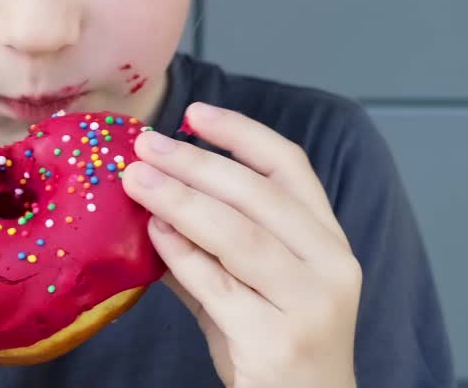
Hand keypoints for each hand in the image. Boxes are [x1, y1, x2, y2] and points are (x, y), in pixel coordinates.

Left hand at [121, 102, 360, 387]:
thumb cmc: (274, 353)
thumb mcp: (249, 289)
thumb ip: (209, 248)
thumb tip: (153, 199)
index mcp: (328, 242)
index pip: (290, 167)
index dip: (241, 134)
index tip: (193, 113)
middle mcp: (330, 266)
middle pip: (258, 194)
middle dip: (196, 162)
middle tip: (145, 145)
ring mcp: (309, 303)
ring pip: (239, 234)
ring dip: (181, 200)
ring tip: (137, 180)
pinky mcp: (277, 340)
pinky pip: (219, 285)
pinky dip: (182, 255)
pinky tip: (153, 234)